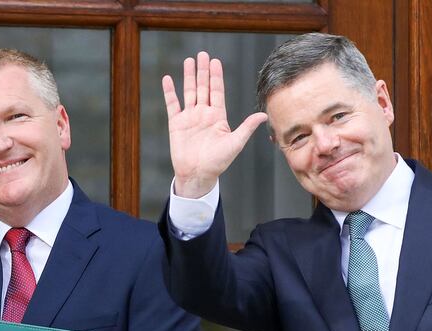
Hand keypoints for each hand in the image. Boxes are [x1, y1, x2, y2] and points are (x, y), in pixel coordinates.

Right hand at [161, 51, 268, 198]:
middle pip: (203, 87)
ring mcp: (189, 118)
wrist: (197, 174)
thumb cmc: (217, 162)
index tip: (215, 61)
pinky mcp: (176, 124)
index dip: (216, 76)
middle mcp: (203, 114)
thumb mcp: (235, 143)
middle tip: (203, 54)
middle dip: (203, 71)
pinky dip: (169, 92)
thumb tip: (263, 115)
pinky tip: (168, 79)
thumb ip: (246, 127)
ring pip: (189, 92)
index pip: (217, 91)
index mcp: (217, 117)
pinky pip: (172, 104)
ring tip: (189, 61)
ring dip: (188, 76)